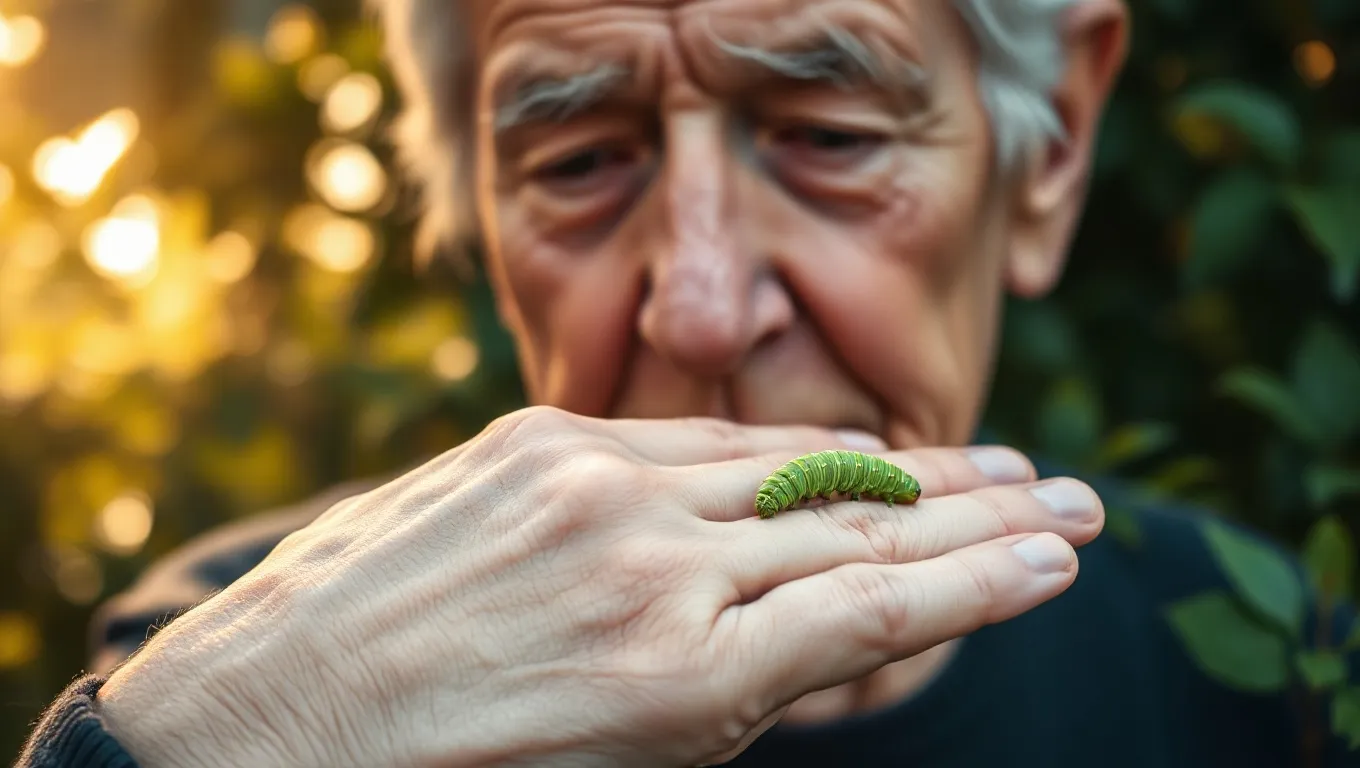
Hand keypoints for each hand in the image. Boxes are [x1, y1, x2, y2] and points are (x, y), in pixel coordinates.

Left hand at [95, 406, 1103, 767]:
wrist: (271, 723)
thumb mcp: (623, 765)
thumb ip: (732, 685)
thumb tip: (823, 617)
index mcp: (680, 681)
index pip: (872, 613)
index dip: (979, 582)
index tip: (1057, 558)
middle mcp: (650, 566)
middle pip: (853, 530)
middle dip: (974, 517)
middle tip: (1068, 498)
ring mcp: (592, 485)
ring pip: (785, 469)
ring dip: (896, 470)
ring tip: (986, 465)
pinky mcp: (537, 438)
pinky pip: (692, 439)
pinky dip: (782, 451)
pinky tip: (843, 450)